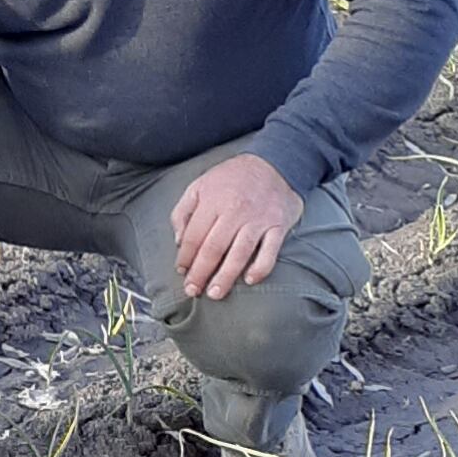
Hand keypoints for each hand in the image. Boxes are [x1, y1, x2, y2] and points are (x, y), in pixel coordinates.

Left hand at [171, 153, 303, 300]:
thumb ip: (184, 211)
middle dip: (201, 272)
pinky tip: (250, 280)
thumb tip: (179, 241)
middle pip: (214, 248)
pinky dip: (260, 267)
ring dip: (226, 276)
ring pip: (239, 253)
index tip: (181, 272)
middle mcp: (234, 211)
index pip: (194, 235)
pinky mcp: (278, 226)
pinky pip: (270, 251)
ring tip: (215, 293)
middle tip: (192, 290)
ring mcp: (258, 220)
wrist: (273, 163)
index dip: (186, 257)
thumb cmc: (231, 178)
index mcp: (212, 201)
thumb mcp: (200, 185)